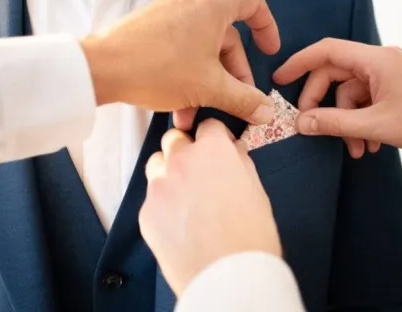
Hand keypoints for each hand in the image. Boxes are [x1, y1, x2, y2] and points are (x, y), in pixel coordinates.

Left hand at [80, 0, 279, 128]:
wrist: (100, 68)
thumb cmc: (161, 69)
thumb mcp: (209, 88)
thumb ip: (243, 100)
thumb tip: (268, 113)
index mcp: (212, 6)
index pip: (253, 4)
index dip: (267, 27)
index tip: (269, 53)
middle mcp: (192, 2)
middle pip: (226, 36)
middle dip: (233, 74)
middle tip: (235, 103)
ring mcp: (168, 12)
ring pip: (201, 48)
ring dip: (208, 82)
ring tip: (200, 116)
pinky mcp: (149, 27)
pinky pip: (180, 48)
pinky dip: (187, 74)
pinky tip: (180, 109)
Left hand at [139, 119, 281, 296]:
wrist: (227, 276)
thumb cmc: (250, 236)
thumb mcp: (256, 190)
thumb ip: (240, 163)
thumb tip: (234, 151)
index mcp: (213, 151)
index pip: (208, 125)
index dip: (215, 135)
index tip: (217, 145)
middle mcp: (182, 161)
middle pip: (175, 139)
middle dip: (186, 149)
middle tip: (199, 170)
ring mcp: (160, 186)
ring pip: (156, 163)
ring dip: (168, 171)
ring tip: (185, 194)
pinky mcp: (146, 212)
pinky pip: (151, 197)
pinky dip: (162, 203)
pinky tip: (178, 221)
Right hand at [273, 39, 401, 157]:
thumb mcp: (377, 125)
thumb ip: (334, 123)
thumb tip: (300, 123)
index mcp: (376, 60)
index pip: (327, 50)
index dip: (299, 62)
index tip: (280, 79)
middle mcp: (379, 61)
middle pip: (335, 75)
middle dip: (324, 105)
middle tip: (314, 129)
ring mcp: (387, 75)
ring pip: (350, 93)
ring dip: (346, 122)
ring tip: (356, 150)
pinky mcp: (394, 89)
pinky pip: (366, 101)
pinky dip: (361, 122)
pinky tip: (369, 145)